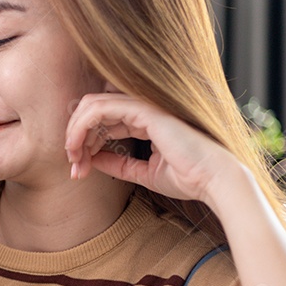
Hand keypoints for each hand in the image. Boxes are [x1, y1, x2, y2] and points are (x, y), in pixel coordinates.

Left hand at [65, 92, 240, 204]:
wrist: (213, 180)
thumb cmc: (187, 178)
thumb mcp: (142, 173)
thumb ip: (117, 164)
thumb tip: (90, 160)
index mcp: (144, 121)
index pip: (103, 122)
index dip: (84, 143)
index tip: (78, 169)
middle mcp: (142, 109)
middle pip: (93, 110)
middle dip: (75, 136)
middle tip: (71, 164)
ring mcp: (144, 106)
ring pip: (92, 105)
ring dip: (75, 131)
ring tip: (72, 157)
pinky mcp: (145, 110)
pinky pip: (101, 108)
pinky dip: (83, 126)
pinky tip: (78, 147)